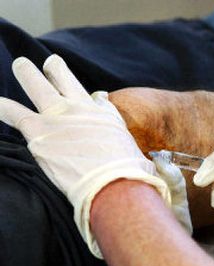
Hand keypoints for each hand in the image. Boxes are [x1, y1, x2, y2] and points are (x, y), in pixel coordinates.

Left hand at [0, 55, 171, 257]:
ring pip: (37, 84)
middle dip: (52, 69)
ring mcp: (59, 115)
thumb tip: (131, 146)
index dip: (77, 89)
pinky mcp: (39, 130)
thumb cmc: (129, 173)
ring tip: (21, 65)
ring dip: (27, 73)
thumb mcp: (132, 151)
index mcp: (103, 113)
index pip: (88, 94)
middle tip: (42, 64)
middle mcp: (81, 108)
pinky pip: (14, 112)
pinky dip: (3, 107)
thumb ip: (122, 143)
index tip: (73, 87)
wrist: (116, 183)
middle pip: (62, 77)